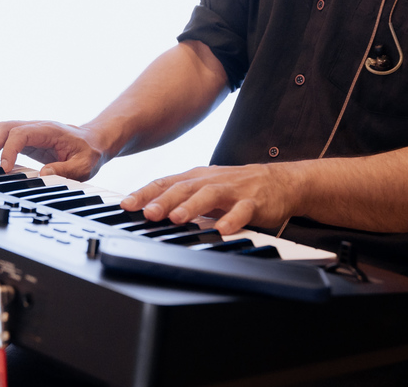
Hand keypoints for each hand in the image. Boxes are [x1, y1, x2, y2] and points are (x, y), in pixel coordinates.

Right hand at [0, 121, 109, 180]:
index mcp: (49, 130)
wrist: (93, 142)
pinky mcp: (25, 140)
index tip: (5, 168)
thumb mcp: (84, 165)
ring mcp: (29, 132)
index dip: (9, 150)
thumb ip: (66, 170)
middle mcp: (36, 127)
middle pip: (4, 126)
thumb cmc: (89, 152)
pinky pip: (4, 139)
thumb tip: (43, 174)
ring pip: (0, 130)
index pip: (20, 133)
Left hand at [121, 164, 299, 235]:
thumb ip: (180, 198)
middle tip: (147, 213)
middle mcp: (211, 180)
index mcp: (196, 178)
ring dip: (192, 207)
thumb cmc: (236, 187)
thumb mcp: (204, 189)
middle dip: (164, 200)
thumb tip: (148, 211)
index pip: (165, 182)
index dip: (145, 193)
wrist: (280, 181)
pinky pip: (242, 210)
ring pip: (210, 195)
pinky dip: (232, 220)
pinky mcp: (254, 202)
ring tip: (177, 219)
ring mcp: (233, 190)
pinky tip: (222, 230)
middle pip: (184, 188)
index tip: (126, 204)